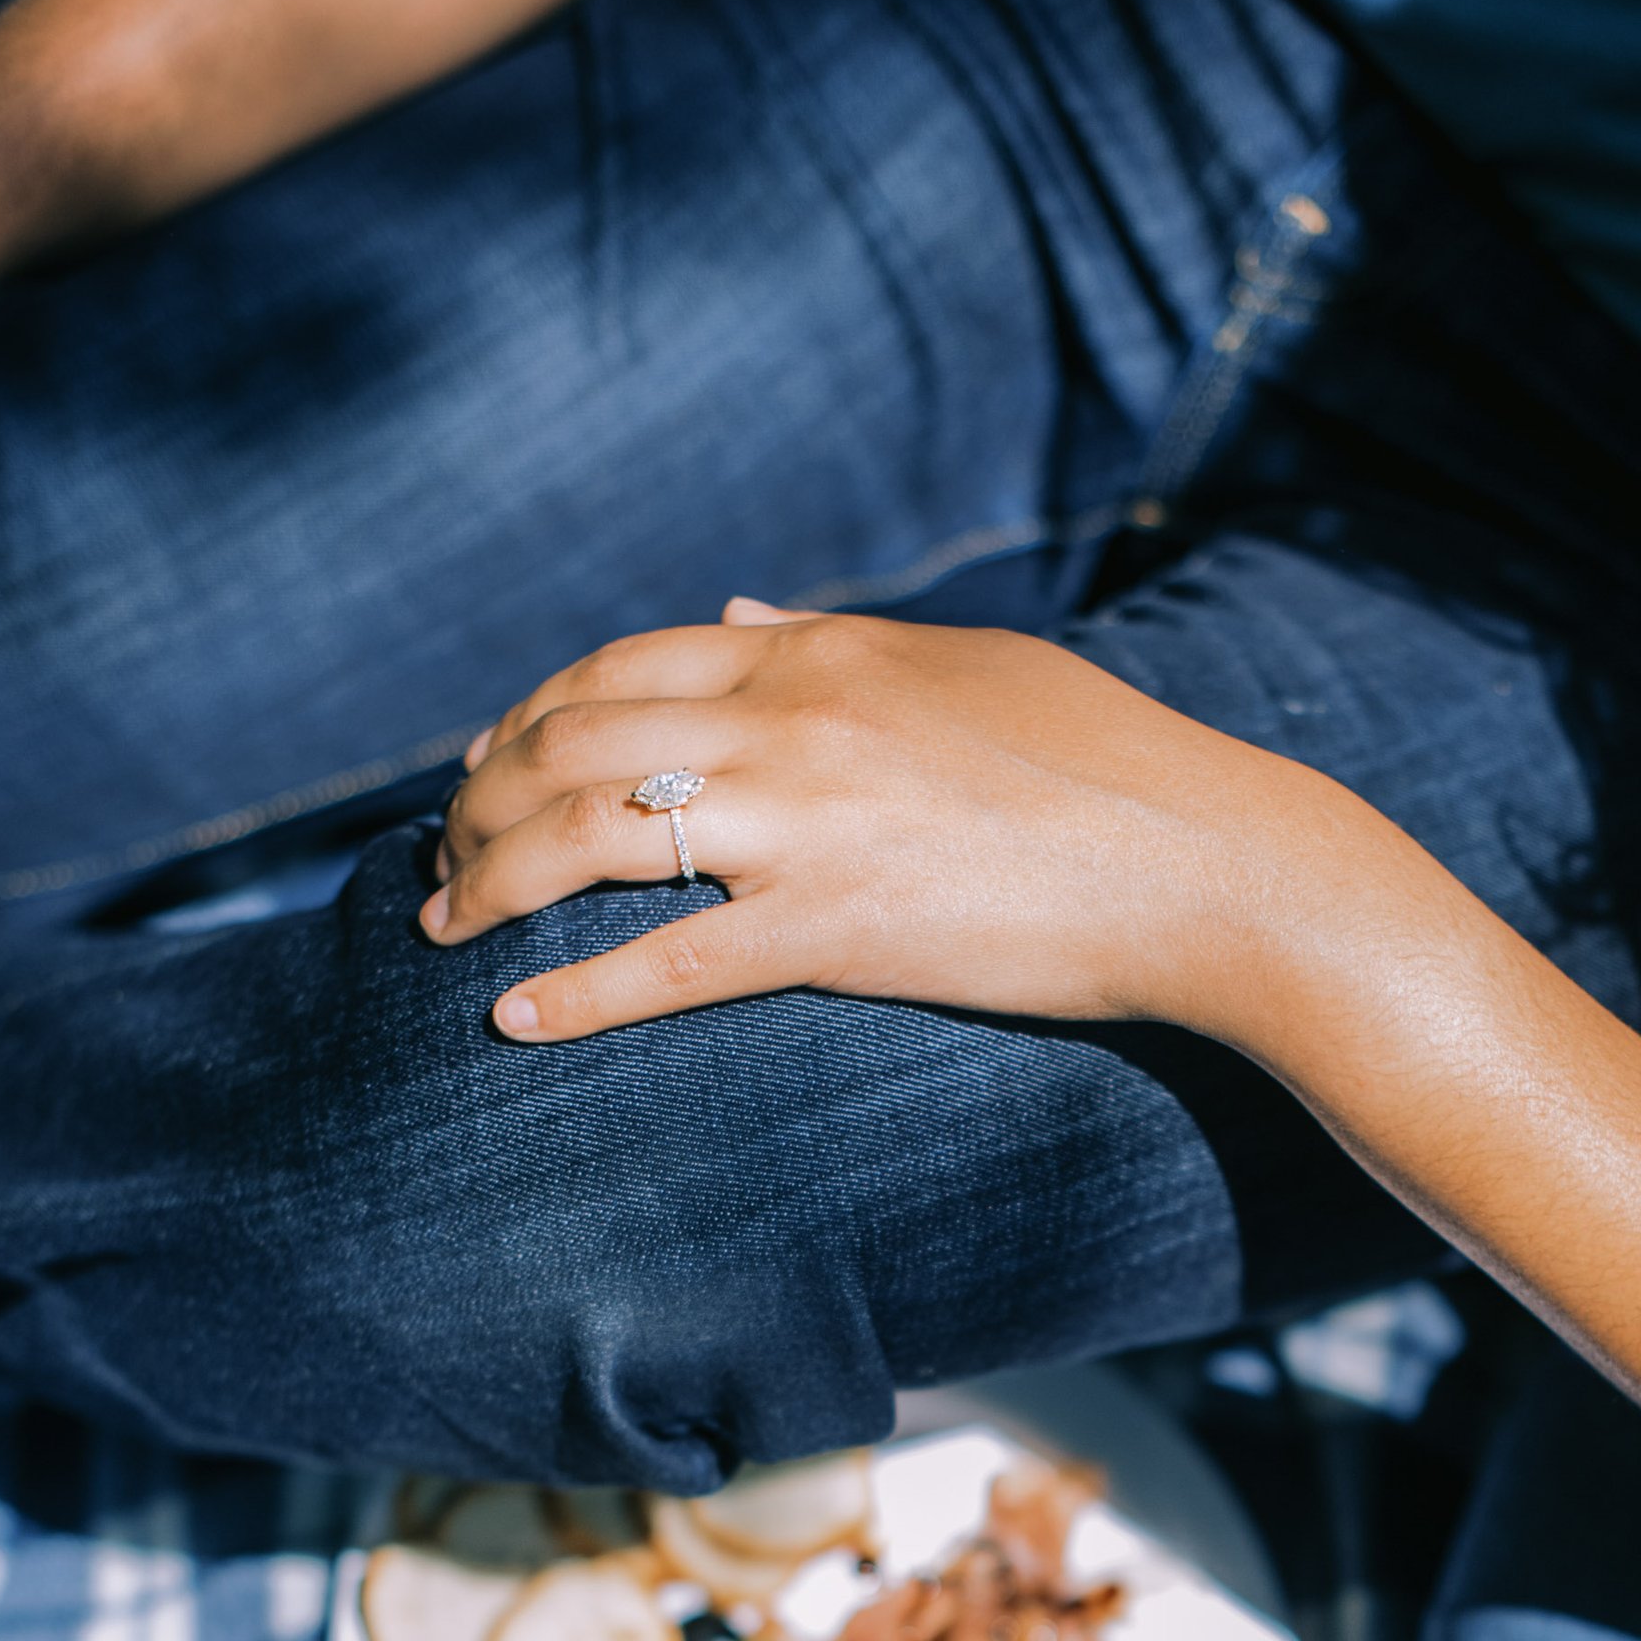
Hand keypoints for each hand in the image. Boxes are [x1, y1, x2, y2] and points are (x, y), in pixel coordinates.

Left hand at [420, 597, 1390, 1049]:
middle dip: (480, 801)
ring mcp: (805, 827)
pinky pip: (666, 963)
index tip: (486, 764)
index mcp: (817, 654)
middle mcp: (790, 724)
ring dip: (493, 885)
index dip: (529, 715)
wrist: (1200, 863)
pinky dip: (574, 992)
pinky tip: (511, 1019)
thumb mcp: (960, 667)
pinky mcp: (833, 932)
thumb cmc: (1101, 767)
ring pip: (589, 839)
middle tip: (441, 857)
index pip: (621, 666)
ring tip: (443, 927)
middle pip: (572, 743)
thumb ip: (828, 639)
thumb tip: (726, 620)